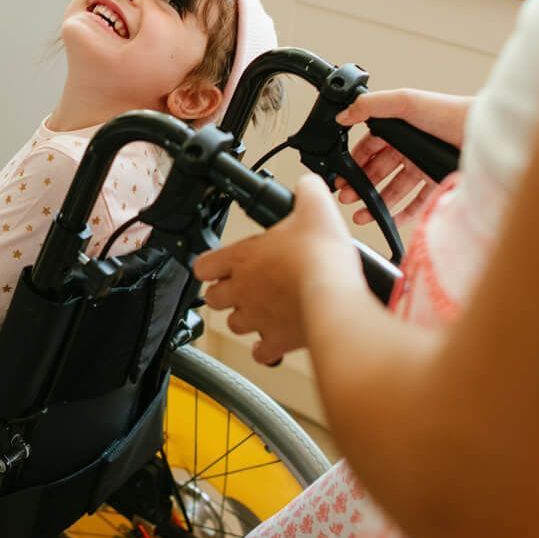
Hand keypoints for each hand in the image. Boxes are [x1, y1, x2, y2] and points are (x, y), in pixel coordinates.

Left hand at [194, 174, 360, 364]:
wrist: (334, 295)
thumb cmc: (320, 256)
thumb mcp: (315, 208)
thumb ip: (306, 192)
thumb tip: (307, 185)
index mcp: (243, 258)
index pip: (204, 265)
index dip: (211, 265)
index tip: (220, 265)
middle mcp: (243, 290)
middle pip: (213, 298)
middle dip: (225, 293)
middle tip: (242, 287)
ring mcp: (257, 318)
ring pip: (234, 324)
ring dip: (244, 318)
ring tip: (260, 311)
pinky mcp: (276, 342)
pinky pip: (261, 353)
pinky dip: (266, 349)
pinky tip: (274, 342)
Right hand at [333, 88, 468, 224]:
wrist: (484, 133)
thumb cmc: (449, 113)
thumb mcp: (404, 101)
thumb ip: (370, 106)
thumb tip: (343, 114)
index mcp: (399, 128)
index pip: (369, 148)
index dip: (353, 161)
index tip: (341, 175)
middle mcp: (409, 148)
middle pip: (378, 171)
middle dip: (359, 186)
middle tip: (346, 197)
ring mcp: (422, 166)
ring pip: (394, 189)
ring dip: (375, 203)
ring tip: (361, 214)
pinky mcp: (437, 183)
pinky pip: (416, 202)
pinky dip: (402, 213)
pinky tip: (389, 219)